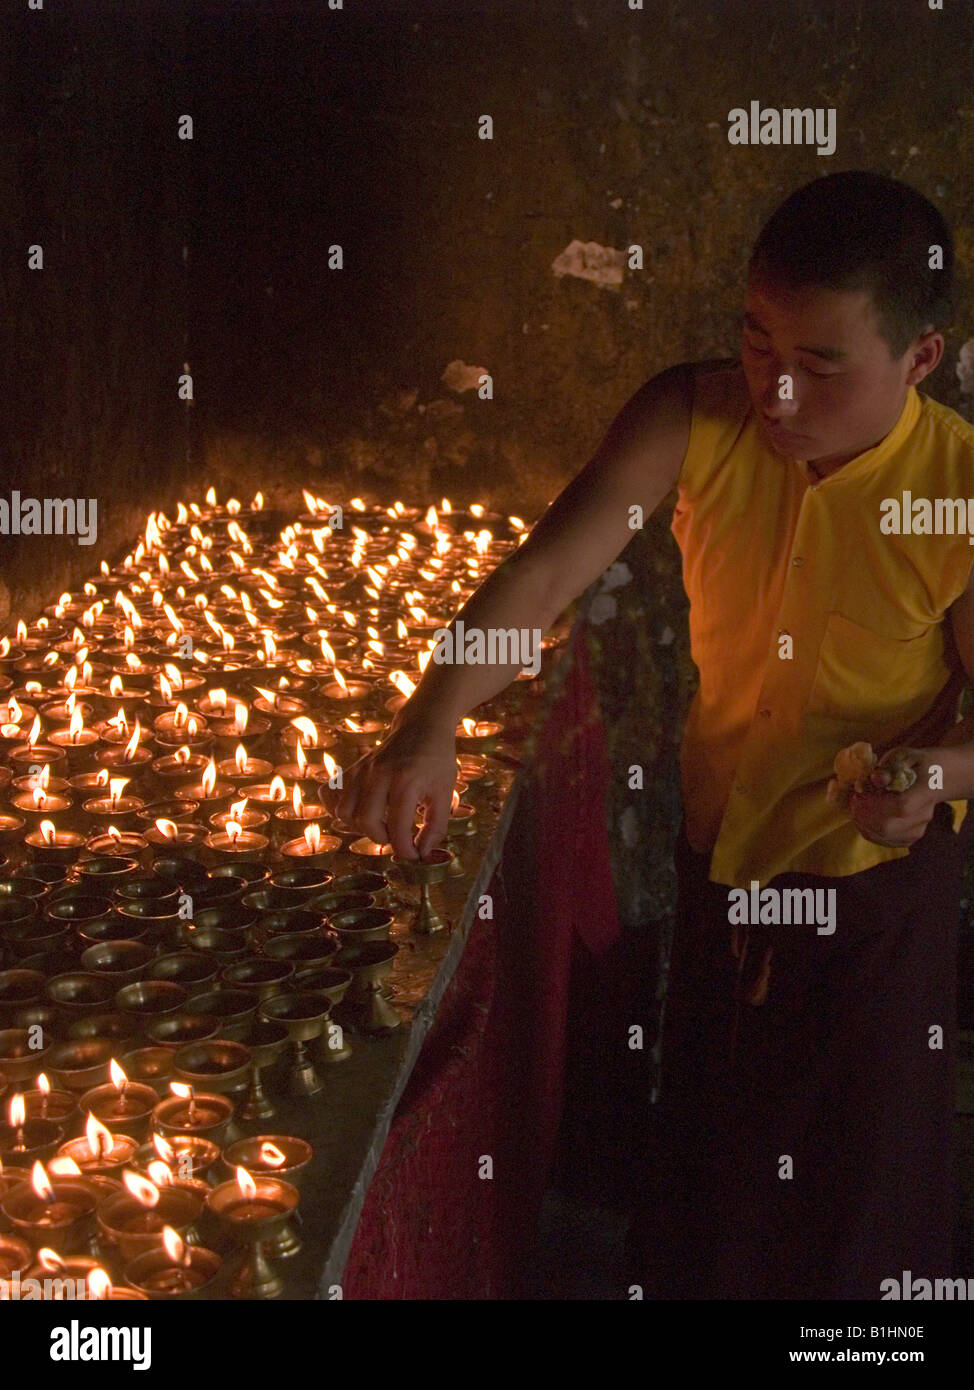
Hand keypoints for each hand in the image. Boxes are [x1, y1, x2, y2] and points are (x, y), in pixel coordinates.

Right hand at [327, 717, 457, 860]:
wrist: (423, 725)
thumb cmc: (437, 760)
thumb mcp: (445, 792)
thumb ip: (436, 826)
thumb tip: (422, 853)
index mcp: (405, 782)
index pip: (397, 829)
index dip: (406, 850)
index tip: (414, 854)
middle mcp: (379, 775)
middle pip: (364, 821)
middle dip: (381, 838)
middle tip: (398, 835)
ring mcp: (362, 770)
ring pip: (343, 811)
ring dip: (360, 826)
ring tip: (381, 823)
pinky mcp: (353, 768)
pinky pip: (332, 794)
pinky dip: (338, 808)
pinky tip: (358, 811)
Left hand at [847, 746, 940, 846]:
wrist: (933, 778)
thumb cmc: (913, 764)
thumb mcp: (902, 755)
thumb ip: (889, 766)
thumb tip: (876, 779)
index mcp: (926, 791)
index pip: (901, 806)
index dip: (873, 803)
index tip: (858, 791)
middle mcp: (925, 815)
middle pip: (888, 827)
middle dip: (862, 814)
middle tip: (854, 798)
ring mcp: (918, 829)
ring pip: (882, 835)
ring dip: (861, 821)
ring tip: (858, 803)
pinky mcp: (908, 838)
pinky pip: (882, 840)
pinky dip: (866, 828)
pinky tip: (863, 814)